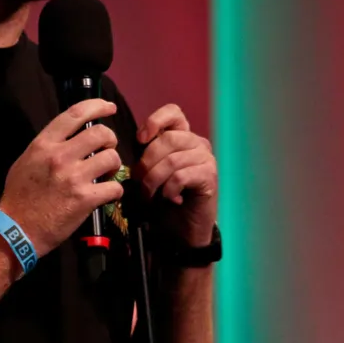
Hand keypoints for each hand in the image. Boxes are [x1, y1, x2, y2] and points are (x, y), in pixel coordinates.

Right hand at [0, 99, 124, 258]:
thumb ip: (48, 147)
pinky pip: (115, 187)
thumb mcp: (27, 161)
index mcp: (44, 144)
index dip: (97, 106)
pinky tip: (107, 195)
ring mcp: (74, 177)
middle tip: (108, 149)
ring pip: (112, 158)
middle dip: (111, 140)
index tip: (109, 108)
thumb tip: (71, 138)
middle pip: (101, 133)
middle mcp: (60, 156)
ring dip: (114, 166)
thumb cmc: (19, 196)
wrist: (15, 230)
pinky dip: (115, 191)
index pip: (75, 114)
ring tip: (106, 174)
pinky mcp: (85, 199)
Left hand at [134, 104, 217, 247]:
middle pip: (168, 139)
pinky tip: (169, 198)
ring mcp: (206, 159)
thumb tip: (134, 143)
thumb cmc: (165, 199)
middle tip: (139, 181)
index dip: (155, 121)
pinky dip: (168, 189)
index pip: (173, 113)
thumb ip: (147, 154)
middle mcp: (197, 144)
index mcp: (183, 137)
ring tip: (150, 194)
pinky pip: (181, 176)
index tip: (140, 139)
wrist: (183, 229)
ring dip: (154, 180)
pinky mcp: (210, 177)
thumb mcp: (152, 171)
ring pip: (173, 160)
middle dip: (147, 162)